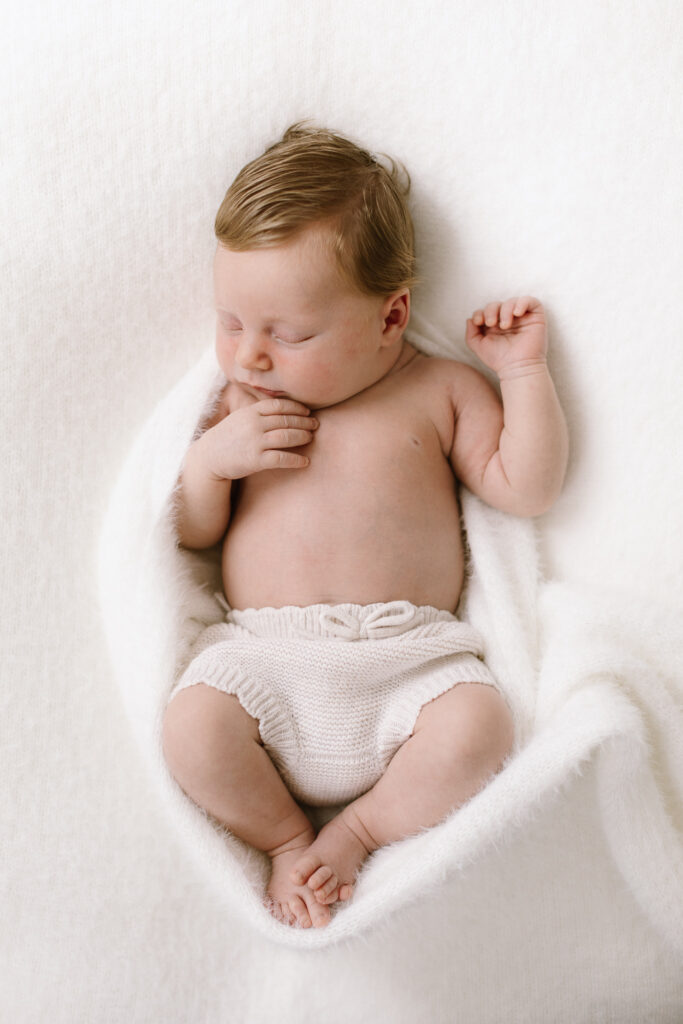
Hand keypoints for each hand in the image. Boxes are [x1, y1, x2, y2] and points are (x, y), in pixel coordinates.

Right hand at [200, 398, 318, 479]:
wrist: (209, 457)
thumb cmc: (228, 437)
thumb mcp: (240, 417)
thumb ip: (258, 411)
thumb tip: (282, 407)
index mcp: (250, 412)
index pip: (279, 405)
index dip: (296, 407)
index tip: (307, 411)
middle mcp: (253, 425)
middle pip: (286, 420)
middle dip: (304, 422)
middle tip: (316, 425)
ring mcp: (255, 442)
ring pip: (286, 436)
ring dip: (302, 436)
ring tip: (311, 438)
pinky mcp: (255, 460)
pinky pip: (281, 458)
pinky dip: (296, 460)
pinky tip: (305, 461)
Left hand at [465, 296, 546, 377]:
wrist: (517, 367)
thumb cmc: (499, 359)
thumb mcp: (479, 346)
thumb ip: (471, 333)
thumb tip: (470, 319)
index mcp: (495, 325)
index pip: (486, 310)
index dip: (480, 312)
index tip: (478, 322)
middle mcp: (508, 320)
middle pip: (497, 304)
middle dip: (491, 310)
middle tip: (491, 323)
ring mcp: (522, 318)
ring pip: (512, 301)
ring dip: (505, 310)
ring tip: (505, 326)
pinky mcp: (536, 317)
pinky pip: (530, 301)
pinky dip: (522, 303)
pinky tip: (517, 313)